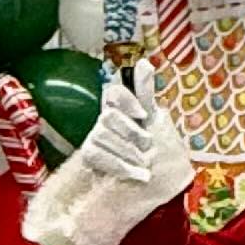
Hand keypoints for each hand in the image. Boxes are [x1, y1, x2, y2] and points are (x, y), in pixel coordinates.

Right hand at [82, 59, 161, 184]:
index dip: (127, 101)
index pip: (114, 94)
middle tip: (148, 146)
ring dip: (127, 152)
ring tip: (145, 165)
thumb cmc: (151, 148)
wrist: (153, 182)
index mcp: (121, 108)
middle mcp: (105, 120)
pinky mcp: (89, 156)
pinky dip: (119, 165)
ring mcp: (95, 137)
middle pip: (109, 116)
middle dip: (131, 132)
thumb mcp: (154, 121)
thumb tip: (144, 62)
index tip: (144, 116)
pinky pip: (95, 154)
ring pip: (102, 135)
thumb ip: (145, 93)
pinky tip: (138, 175)